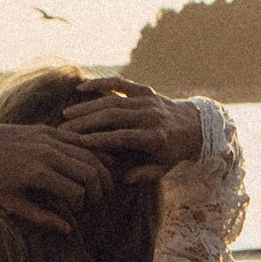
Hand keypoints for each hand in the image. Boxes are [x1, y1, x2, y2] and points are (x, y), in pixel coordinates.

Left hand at [0, 118, 111, 230]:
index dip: (82, 204)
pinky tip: (97, 162)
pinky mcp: (47, 129)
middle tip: (98, 200)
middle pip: (90, 171)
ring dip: (101, 170)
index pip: (77, 191)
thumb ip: (41, 217)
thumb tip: (68, 229)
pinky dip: (91, 150)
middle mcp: (48, 153)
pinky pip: (77, 139)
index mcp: (38, 173)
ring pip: (89, 153)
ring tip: (103, 184)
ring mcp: (48, 138)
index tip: (76, 211)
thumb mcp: (11, 203)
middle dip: (99, 189)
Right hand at [57, 81, 202, 173]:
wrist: (195, 126)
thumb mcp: (164, 168)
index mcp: (156, 137)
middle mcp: (151, 115)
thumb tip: (125, 179)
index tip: (80, 143)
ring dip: (88, 106)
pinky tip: (81, 88)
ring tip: (67, 115)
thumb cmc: (174, 152)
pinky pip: (120, 82)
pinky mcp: (145, 89)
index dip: (102, 139)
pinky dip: (101, 82)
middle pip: (114, 116)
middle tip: (64, 129)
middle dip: (87, 122)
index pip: (124, 137)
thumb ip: (145, 174)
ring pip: (113, 100)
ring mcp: (147, 100)